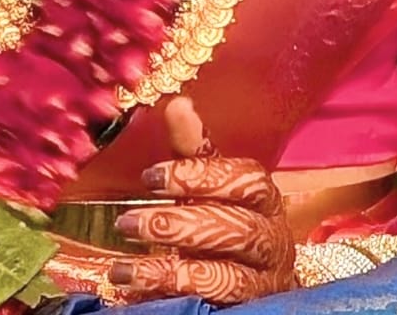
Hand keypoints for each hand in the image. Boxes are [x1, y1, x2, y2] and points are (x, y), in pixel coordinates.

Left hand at [109, 98, 294, 305]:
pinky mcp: (249, 309)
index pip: (245, 180)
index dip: (200, 176)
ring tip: (124, 267)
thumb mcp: (208, 185)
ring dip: (172, 268)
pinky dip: (174, 295)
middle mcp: (272, 239)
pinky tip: (138, 288)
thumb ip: (194, 150)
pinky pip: (214, 304)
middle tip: (129, 222)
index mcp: (264, 198)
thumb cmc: (225, 221)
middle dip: (179, 224)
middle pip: (237, 228)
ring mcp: (263, 281)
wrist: (253, 284)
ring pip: (227, 275)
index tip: (150, 177)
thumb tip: (178, 102)